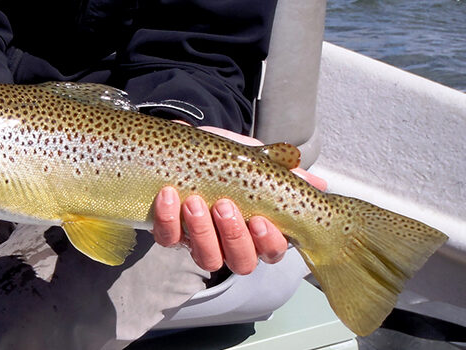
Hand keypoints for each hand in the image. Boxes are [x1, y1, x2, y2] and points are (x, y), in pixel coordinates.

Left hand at [152, 126, 326, 274]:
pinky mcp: (170, 234)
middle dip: (234, 237)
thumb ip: (282, 170)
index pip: (271, 251)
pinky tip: (168, 195)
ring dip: (201, 232)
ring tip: (195, 201)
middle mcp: (230, 243)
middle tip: (224, 206)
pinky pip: (168, 239)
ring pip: (206, 258)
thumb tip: (317, 183)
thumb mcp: (253, 159)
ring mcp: (200, 242)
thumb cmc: (225, 158)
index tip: (259, 220)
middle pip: (241, 263)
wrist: (185, 144)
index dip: (268, 242)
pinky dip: (167, 220)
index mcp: (257, 230)